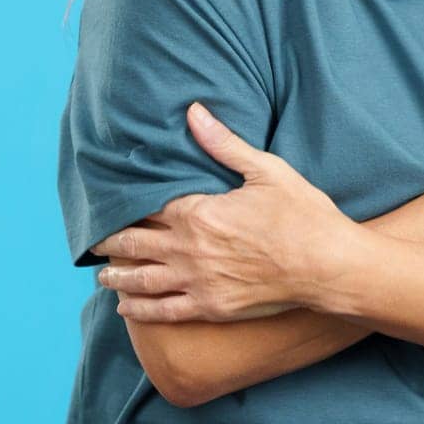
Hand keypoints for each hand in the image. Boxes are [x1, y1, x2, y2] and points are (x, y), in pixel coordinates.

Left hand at [91, 102, 353, 322]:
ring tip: (103, 274)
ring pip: (142, 280)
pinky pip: (163, 311)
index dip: (127, 208)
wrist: (328, 266)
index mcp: (200, 213)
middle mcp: (190, 249)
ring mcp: (198, 282)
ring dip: (117, 276)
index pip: (149, 209)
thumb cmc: (303, 215)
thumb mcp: (267, 171)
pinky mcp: (210, 307)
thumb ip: (224, 144)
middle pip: (136, 245)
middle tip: (94, 242)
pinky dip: (139, 309)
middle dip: (111, 243)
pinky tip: (125, 307)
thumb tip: (194, 112)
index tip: (110, 206)